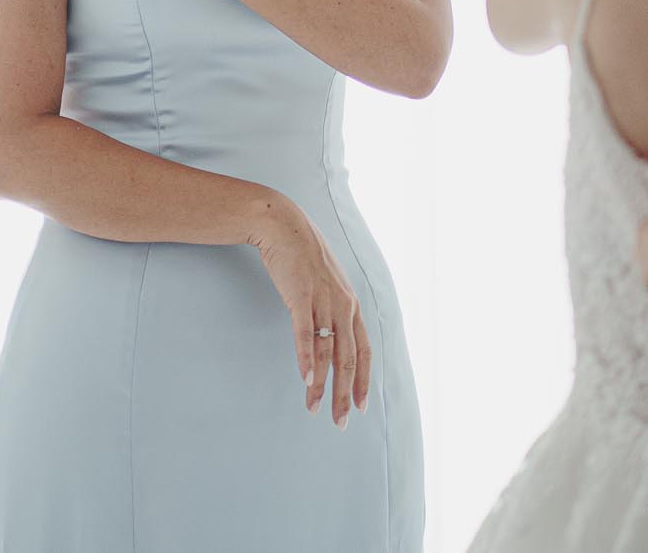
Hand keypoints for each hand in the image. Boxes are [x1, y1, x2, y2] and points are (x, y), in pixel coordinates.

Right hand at [250, 197, 370, 428]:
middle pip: (348, 360)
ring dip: (320, 384)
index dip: (364, 381)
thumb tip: (328, 334)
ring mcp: (324, 301)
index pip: (364, 351)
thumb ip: (331, 309)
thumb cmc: (302, 257)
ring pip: (327, 352)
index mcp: (351, 305)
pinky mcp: (301, 297)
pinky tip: (304, 379)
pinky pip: (305, 334)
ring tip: (314, 408)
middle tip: (340, 422)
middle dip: (345, 395)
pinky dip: (305, 358)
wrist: (283, 225)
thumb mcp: (326, 284)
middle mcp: (343, 305)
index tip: (361, 406)